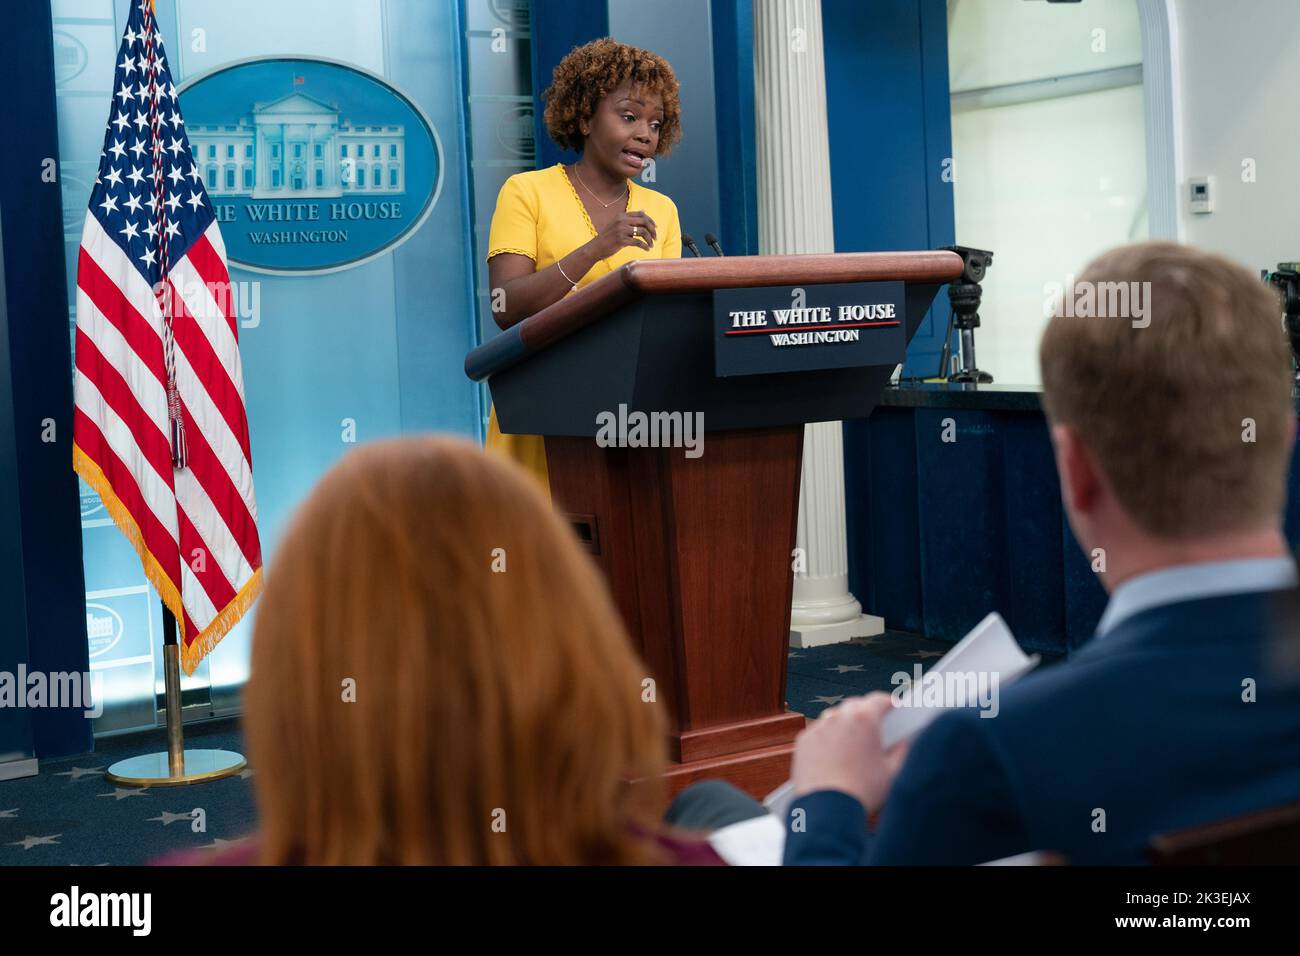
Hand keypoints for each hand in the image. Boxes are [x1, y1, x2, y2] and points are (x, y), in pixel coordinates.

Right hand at [592, 210, 656, 257]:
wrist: (595, 247)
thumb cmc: (608, 237)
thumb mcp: (617, 224)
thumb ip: (630, 218)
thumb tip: (644, 211)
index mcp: (621, 215)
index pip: (641, 214)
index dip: (651, 221)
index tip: (655, 228)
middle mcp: (622, 221)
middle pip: (644, 222)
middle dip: (653, 230)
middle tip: (655, 238)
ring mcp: (621, 230)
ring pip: (643, 232)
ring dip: (650, 239)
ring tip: (651, 245)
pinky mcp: (621, 240)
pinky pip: (638, 242)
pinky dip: (644, 246)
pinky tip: (646, 249)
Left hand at [789, 692, 910, 814]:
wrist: (827, 809)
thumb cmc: (861, 791)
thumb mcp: (893, 772)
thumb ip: (902, 751)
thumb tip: (904, 742)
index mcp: (864, 719)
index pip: (879, 699)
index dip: (890, 703)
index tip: (894, 708)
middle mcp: (838, 717)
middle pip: (856, 706)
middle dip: (867, 713)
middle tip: (877, 727)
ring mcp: (819, 727)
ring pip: (835, 717)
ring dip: (846, 724)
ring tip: (855, 743)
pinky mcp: (804, 740)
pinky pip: (819, 732)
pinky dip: (828, 738)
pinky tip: (835, 755)